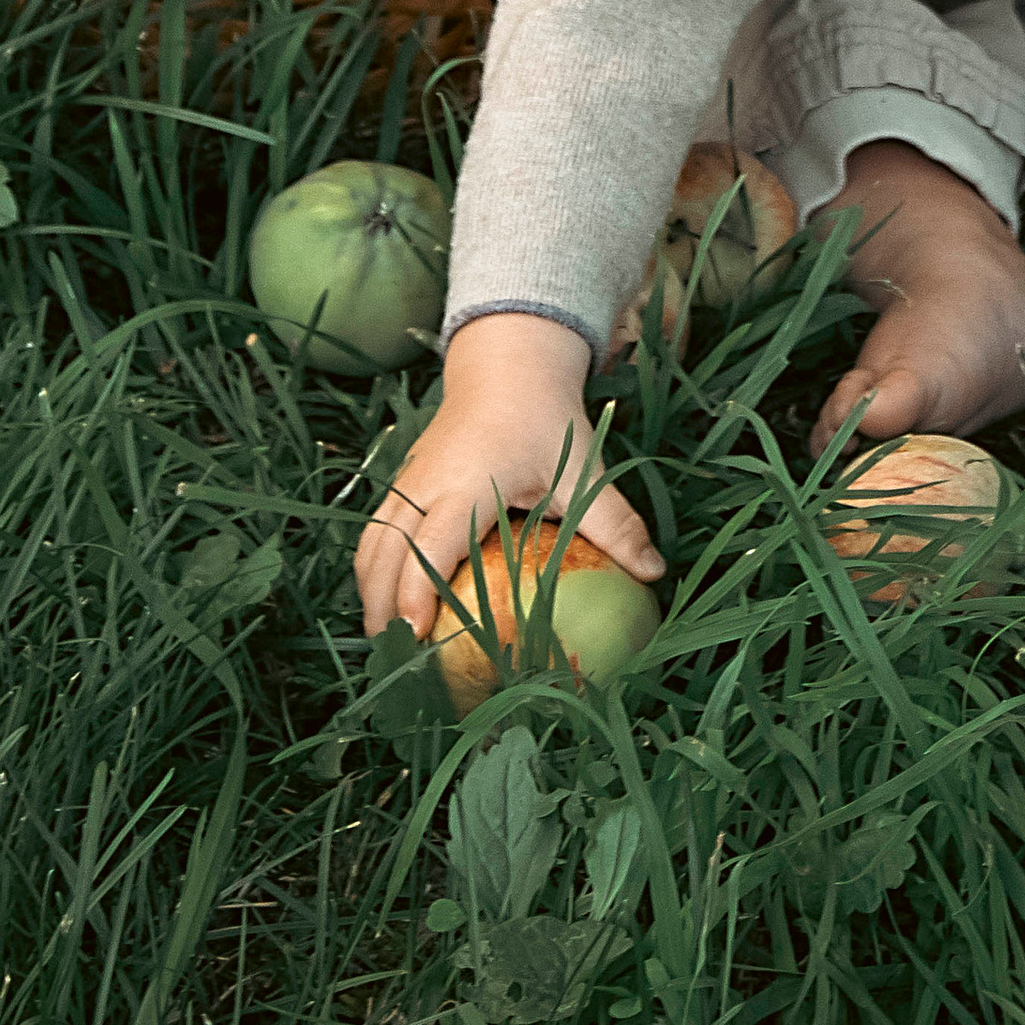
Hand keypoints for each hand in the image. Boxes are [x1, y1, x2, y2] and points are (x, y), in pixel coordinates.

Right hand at [353, 310, 663, 640]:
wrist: (507, 365)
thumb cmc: (546, 419)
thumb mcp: (584, 468)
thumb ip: (616, 524)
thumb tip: (654, 573)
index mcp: (468, 482)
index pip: (431, 541)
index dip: (416, 588)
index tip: (414, 633)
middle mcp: (427, 482)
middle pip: (385, 551)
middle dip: (381, 606)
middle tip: (394, 659)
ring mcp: (408, 480)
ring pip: (372, 542)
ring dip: (370, 591)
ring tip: (383, 642)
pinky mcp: (402, 481)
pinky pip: (375, 531)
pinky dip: (372, 569)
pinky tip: (386, 604)